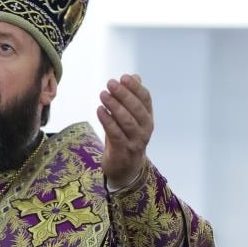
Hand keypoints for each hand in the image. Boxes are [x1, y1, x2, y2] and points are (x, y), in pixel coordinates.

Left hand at [97, 74, 152, 188]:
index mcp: (148, 118)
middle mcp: (145, 129)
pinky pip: (116, 133)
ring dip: (114, 106)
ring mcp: (136, 141)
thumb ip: (131, 99)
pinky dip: (107, 121)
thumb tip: (134, 76)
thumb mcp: (129, 118)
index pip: (145, 99)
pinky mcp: (123, 151)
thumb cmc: (126, 139)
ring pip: (127, 121)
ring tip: (103, 95)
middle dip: (123, 94)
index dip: (135, 87)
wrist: (125, 169)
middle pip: (136, 108)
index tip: (123, 77)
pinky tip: (100, 110)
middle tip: (110, 83)